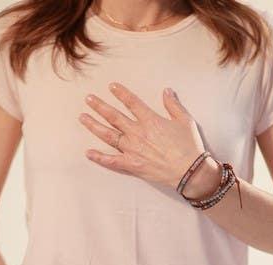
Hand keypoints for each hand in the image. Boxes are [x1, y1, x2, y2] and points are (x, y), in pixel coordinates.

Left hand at [78, 82, 214, 191]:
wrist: (190, 170)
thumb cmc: (189, 146)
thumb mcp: (185, 120)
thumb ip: (173, 104)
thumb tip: (166, 91)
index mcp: (150, 120)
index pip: (131, 102)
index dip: (120, 93)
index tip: (111, 86)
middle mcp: (137, 133)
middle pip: (114, 116)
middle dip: (100, 106)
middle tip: (88, 99)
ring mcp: (132, 149)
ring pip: (108, 135)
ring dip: (94, 125)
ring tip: (83, 117)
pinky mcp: (131, 165)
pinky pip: (111, 161)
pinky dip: (99, 157)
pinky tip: (88, 152)